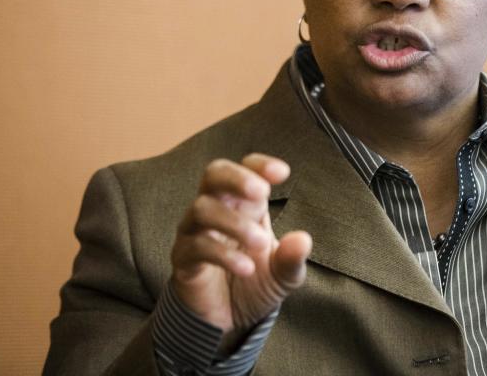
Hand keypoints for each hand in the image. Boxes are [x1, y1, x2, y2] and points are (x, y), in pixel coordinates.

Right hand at [170, 153, 311, 343]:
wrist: (227, 320)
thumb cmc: (254, 284)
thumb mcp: (283, 275)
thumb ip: (292, 258)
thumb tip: (303, 240)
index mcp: (245, 205)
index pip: (246, 169)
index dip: (260, 165)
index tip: (282, 173)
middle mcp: (217, 210)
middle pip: (214, 174)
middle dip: (237, 178)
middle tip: (262, 193)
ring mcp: (195, 232)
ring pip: (202, 208)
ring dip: (234, 222)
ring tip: (260, 242)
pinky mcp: (183, 259)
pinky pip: (195, 246)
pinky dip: (223, 255)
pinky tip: (246, 268)